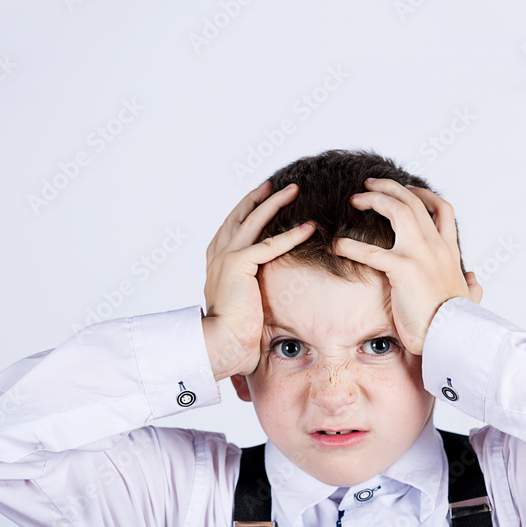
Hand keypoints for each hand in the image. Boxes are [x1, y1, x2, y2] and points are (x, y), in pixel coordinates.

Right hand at [202, 181, 314, 379]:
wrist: (219, 341)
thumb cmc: (231, 332)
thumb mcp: (240, 303)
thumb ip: (248, 291)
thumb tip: (262, 298)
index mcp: (217, 263)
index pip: (231, 228)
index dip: (246, 210)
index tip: (259, 197)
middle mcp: (219, 255)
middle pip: (240, 216)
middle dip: (258, 198)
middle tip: (274, 184)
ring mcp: (227, 257)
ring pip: (254, 221)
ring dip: (274, 203)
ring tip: (293, 190)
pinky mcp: (239, 265)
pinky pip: (270, 245)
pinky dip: (291, 235)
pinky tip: (308, 227)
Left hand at [332, 178, 481, 355]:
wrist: (454, 336)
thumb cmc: (458, 323)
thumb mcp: (470, 299)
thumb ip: (471, 286)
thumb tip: (473, 280)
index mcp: (450, 251)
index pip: (442, 209)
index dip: (422, 194)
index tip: (405, 189)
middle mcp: (437, 246)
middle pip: (414, 201)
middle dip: (389, 188)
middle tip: (368, 185)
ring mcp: (421, 254)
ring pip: (397, 210)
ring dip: (374, 200)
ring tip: (354, 200)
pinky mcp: (404, 270)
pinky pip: (371, 252)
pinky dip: (350, 246)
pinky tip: (336, 245)